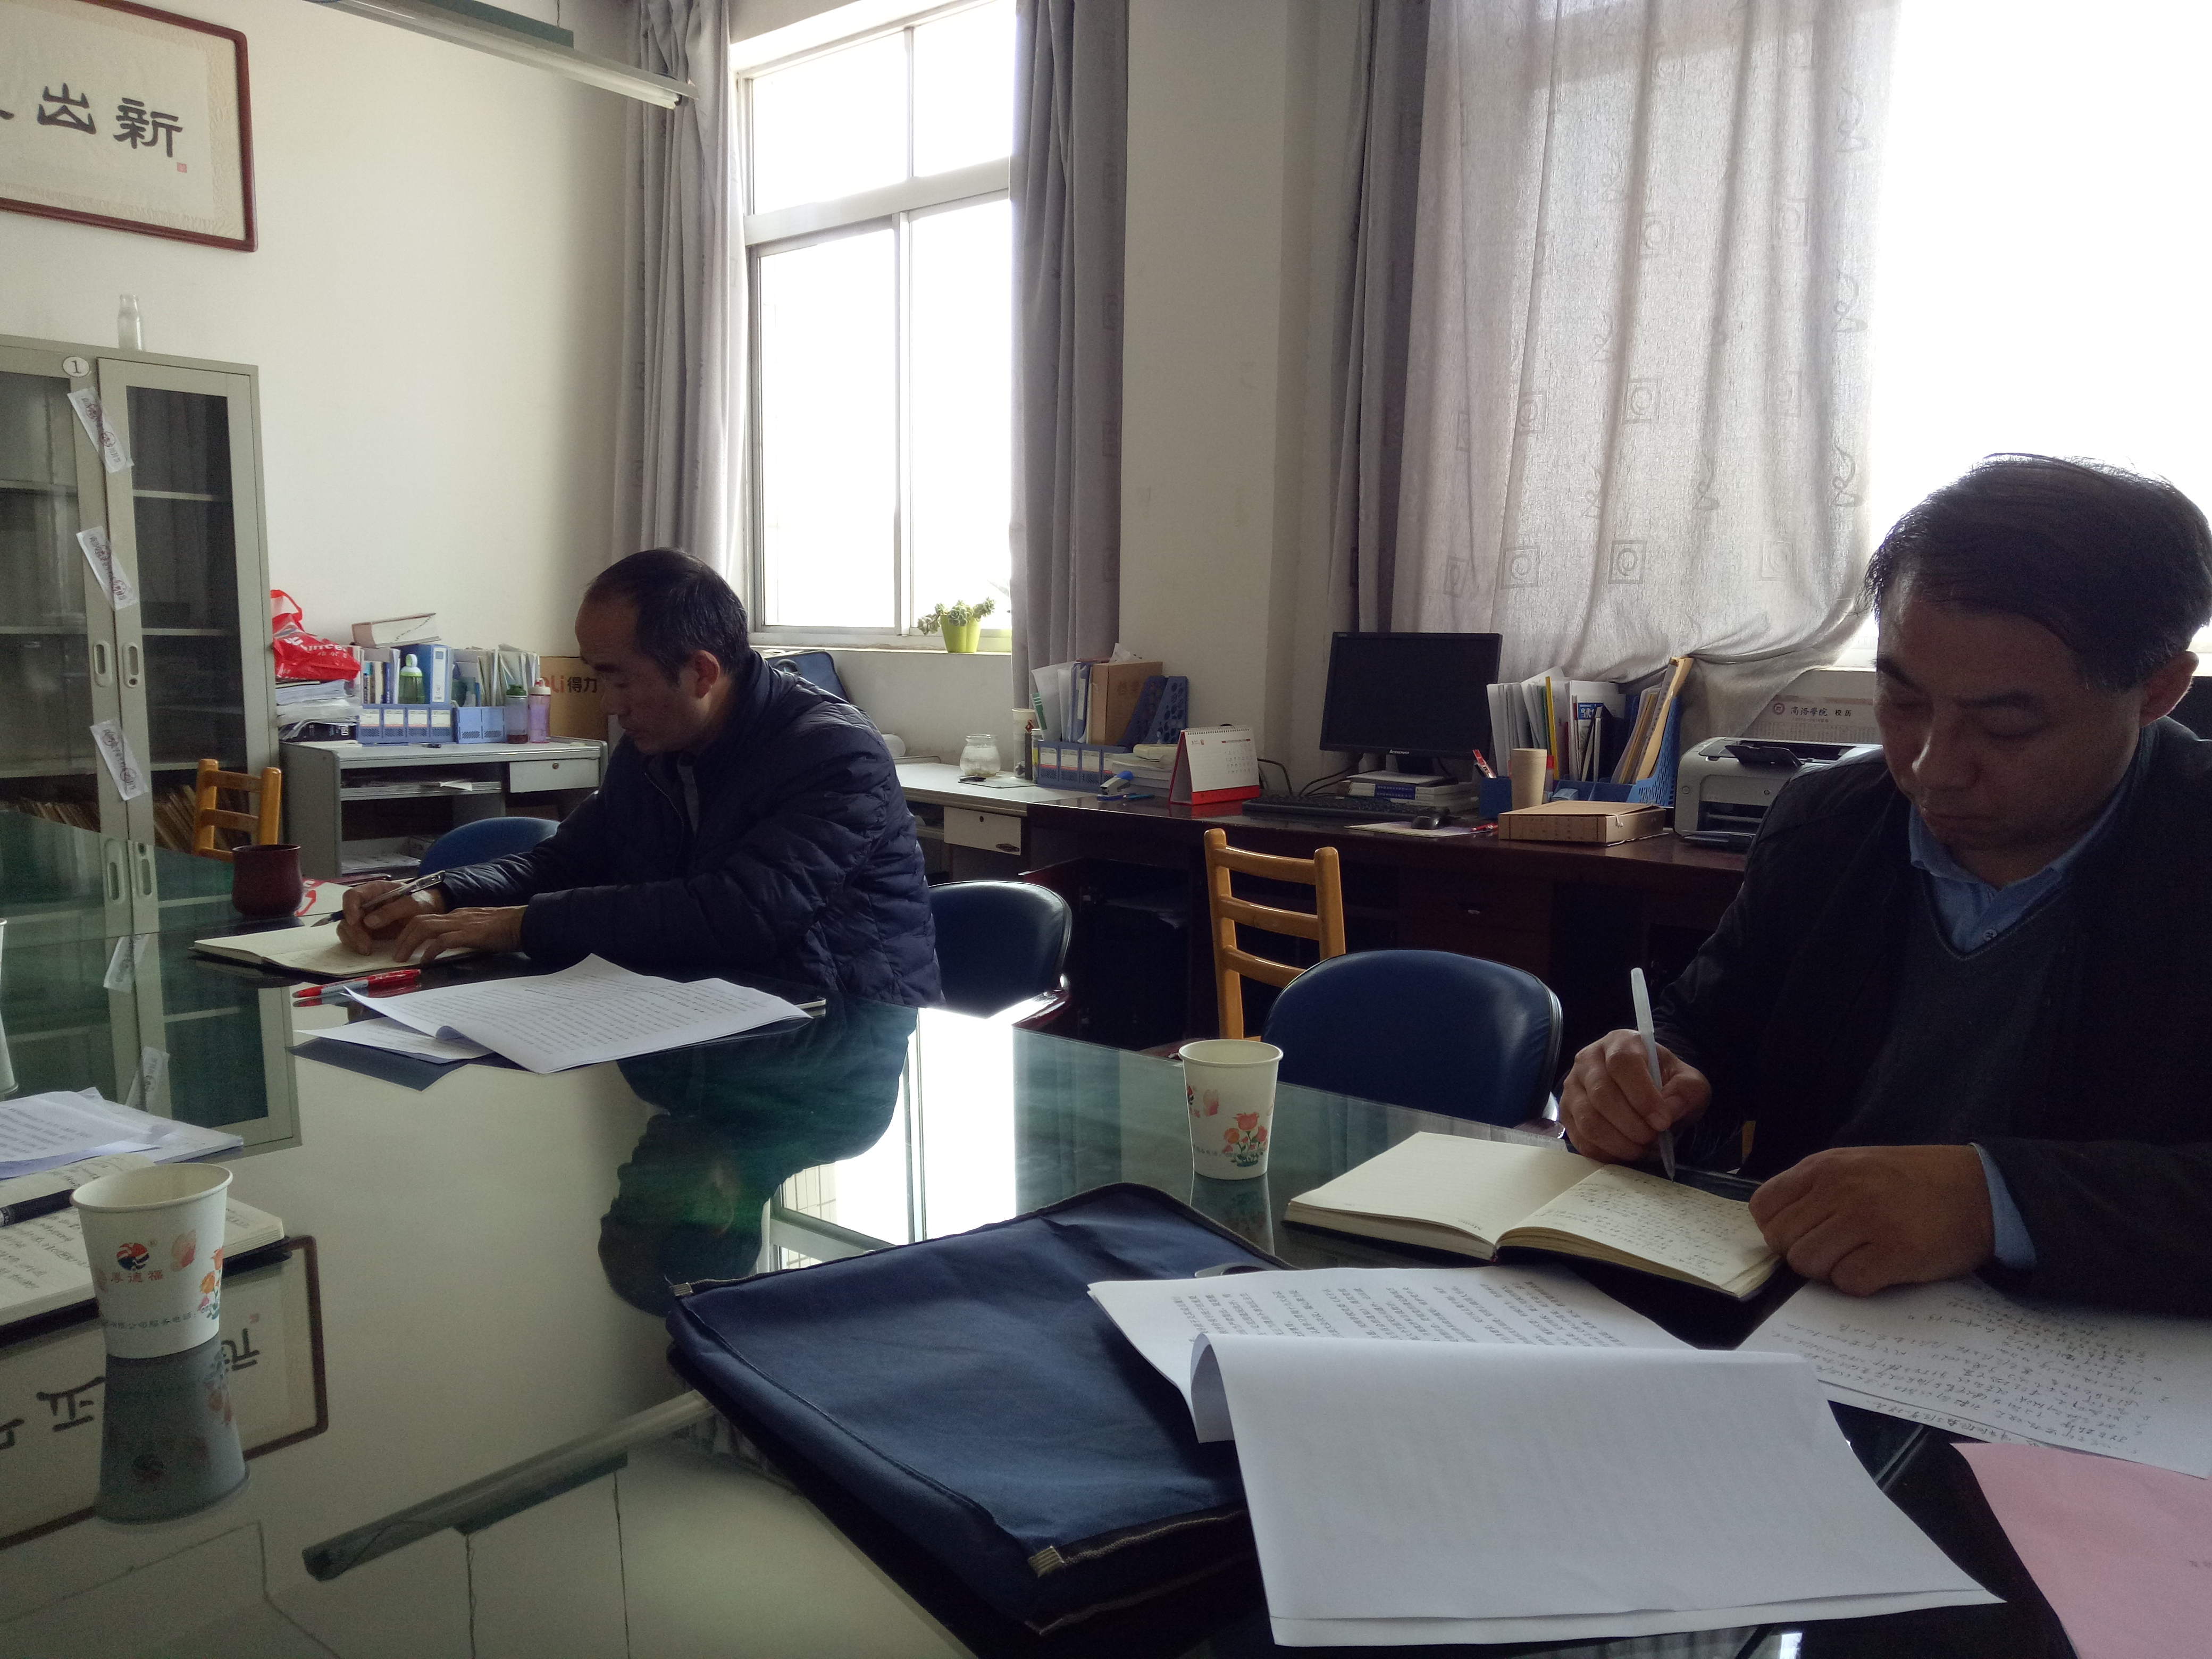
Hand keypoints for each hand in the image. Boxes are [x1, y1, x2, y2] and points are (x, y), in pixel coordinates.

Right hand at [336, 880, 447, 954]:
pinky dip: (356, 944)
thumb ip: (392, 910)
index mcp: (374, 890)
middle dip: (353, 931)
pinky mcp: (367, 930)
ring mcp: (365, 917)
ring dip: (353, 940)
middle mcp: (365, 903)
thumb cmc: (421, 901)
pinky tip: (367, 950)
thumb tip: (369, 922)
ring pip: (347, 928)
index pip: (352, 896)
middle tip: (365, 945)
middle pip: (347, 915)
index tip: (355, 922)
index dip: (349, 908)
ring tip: (367, 950)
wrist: (430, 910)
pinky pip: (354, 937)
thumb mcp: (412, 903)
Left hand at [385, 904, 527, 965]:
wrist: (523, 923)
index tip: (402, 945)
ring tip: (402, 958)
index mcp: (457, 915)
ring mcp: (461, 923)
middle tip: (395, 955)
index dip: (409, 931)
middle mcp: (455, 916)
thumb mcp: (479, 928)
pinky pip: (443, 940)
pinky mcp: (468, 934)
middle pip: (419, 921)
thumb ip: (465, 933)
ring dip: (409, 942)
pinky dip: (430, 950)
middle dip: (403, 937)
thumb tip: (451, 946)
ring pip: (424, 927)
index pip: (426, 918)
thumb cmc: (506, 928)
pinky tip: (425, 960)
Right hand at [1559, 1029, 1710, 1163]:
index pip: (1622, 1064)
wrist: (1646, 1093)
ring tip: (1644, 1148)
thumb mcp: (1689, 1082)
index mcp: (1620, 1043)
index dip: (1642, 1096)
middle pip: (1602, 1094)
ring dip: (1620, 1143)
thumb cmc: (1666, 1084)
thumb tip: (1669, 1110)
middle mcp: (1588, 1060)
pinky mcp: (1567, 1114)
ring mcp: (1572, 1088)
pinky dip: (1608, 1154)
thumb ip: (1688, 1091)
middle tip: (1655, 1139)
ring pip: (1588, 1120)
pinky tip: (1628, 1152)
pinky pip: (1581, 1140)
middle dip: (1633, 1126)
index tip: (1663, 1121)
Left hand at [1748, 1145, 1994, 1295]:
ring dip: (1830, 1270)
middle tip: (1838, 1249)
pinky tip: (1882, 1267)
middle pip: (1783, 1242)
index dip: (1778, 1229)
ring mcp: (1867, 1220)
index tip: (1803, 1234)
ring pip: (1809, 1266)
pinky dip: (1860, 1283)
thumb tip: (1778, 1229)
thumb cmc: (1914, 1182)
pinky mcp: (1894, 1253)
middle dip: (1804, 1253)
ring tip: (1862, 1256)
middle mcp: (1840, 1189)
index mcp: (1824, 1166)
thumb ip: (1814, 1190)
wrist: (1981, 1190)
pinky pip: (1848, 1283)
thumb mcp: (1856, 1165)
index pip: (1764, 1207)